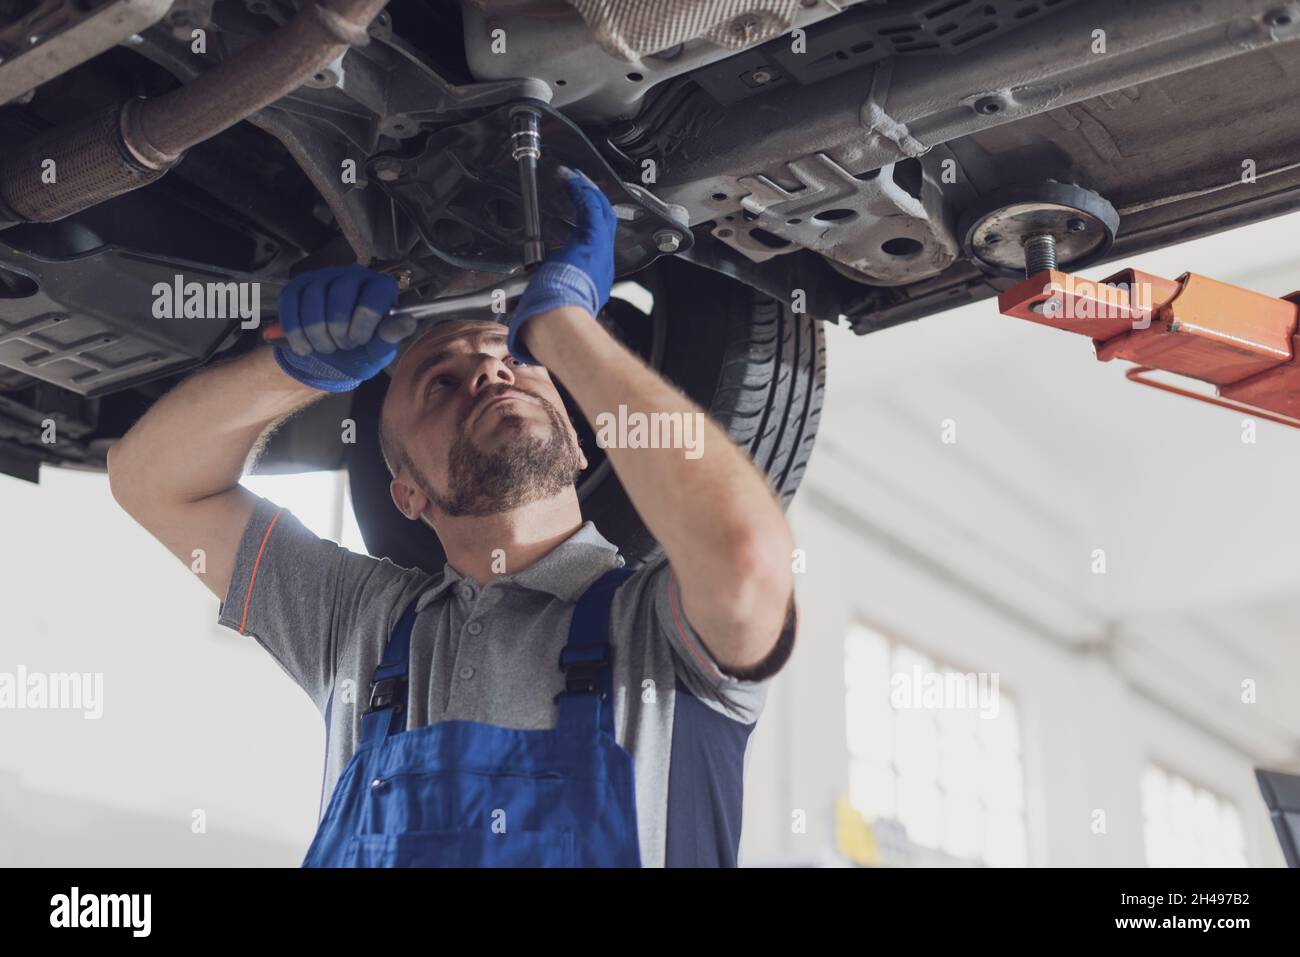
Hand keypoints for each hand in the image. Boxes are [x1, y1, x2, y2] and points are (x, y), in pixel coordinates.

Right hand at [272, 265, 416, 392]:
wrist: (333, 357)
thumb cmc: (362, 349)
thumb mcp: (378, 350)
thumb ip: (390, 337)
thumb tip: (408, 321)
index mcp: (380, 287)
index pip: (373, 295)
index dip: (364, 323)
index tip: (360, 341)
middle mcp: (353, 275)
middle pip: (340, 293)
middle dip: (338, 330)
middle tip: (343, 346)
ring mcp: (324, 277)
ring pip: (313, 297)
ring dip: (316, 333)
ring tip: (326, 348)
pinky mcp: (298, 286)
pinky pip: (290, 302)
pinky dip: (295, 330)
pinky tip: (305, 347)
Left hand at [507, 166, 616, 364]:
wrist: (558, 321)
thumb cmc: (550, 317)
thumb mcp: (548, 301)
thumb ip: (542, 292)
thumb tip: (525, 299)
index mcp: (594, 277)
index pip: (597, 242)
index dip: (590, 223)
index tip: (578, 210)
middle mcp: (602, 264)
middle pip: (606, 224)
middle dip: (593, 203)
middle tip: (580, 187)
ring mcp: (600, 252)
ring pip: (601, 214)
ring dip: (586, 194)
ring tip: (575, 180)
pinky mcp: (592, 242)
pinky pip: (591, 209)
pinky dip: (581, 193)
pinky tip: (571, 181)